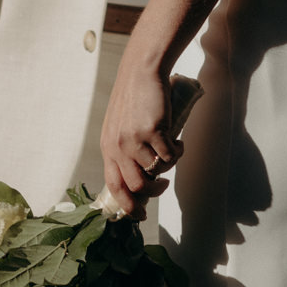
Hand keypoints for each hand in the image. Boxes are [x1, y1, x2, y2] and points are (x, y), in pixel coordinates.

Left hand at [100, 59, 180, 219]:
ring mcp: (135, 139)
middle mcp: (118, 147)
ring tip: (172, 153)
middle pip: (137, 187)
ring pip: (156, 172)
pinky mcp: (153, 130)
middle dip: (154, 192)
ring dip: (167, 168)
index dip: (128, 206)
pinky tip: (179, 144)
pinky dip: (178, 153)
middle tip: (163, 185)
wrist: (141, 71)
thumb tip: (139, 174)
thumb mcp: (118, 126)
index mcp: (107, 147)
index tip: (141, 215)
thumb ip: (122, 148)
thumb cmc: (132, 97)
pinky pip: (170, 155)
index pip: (114, 187)